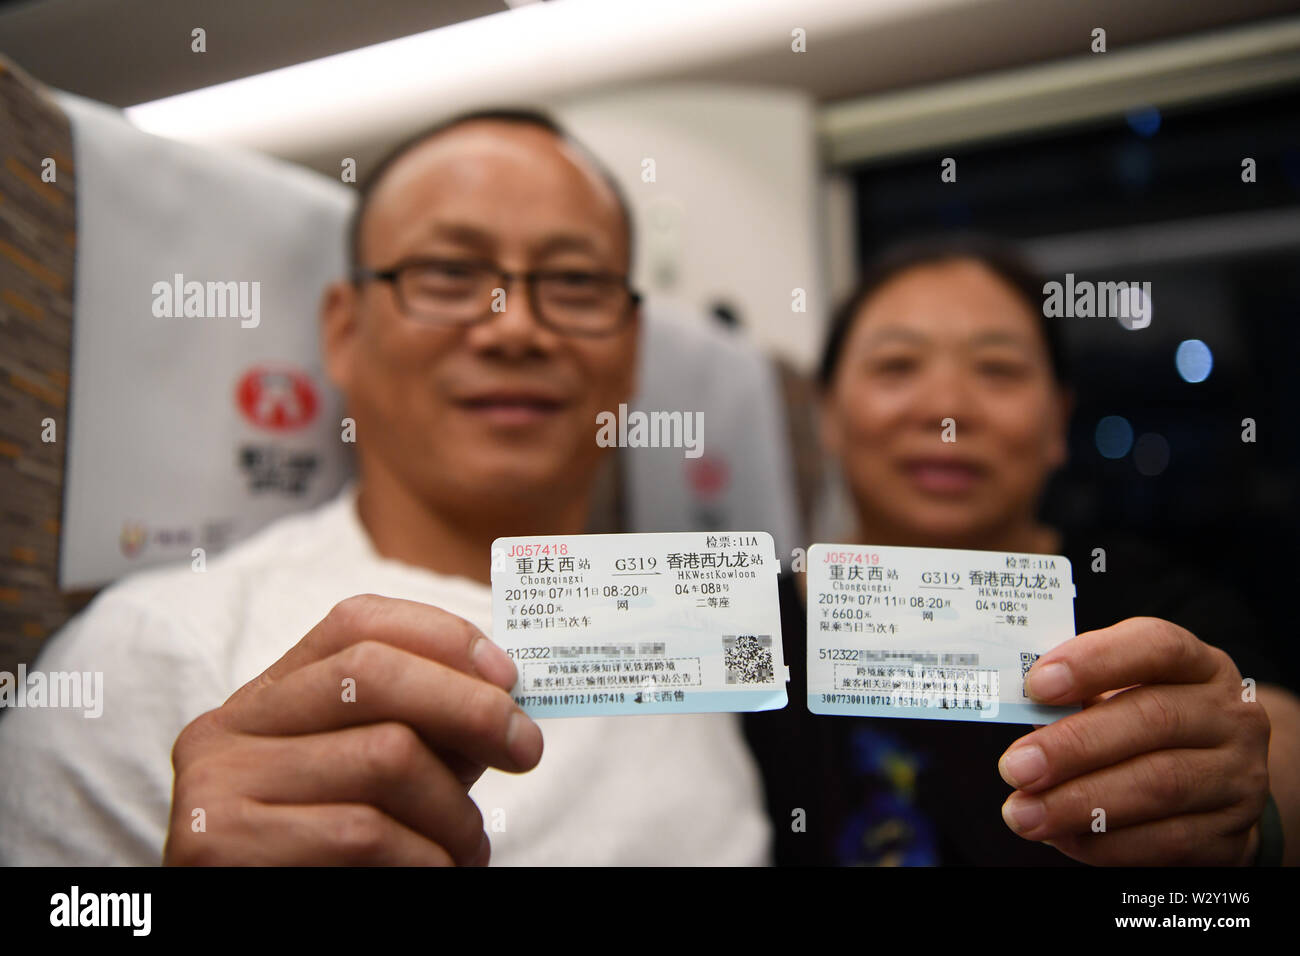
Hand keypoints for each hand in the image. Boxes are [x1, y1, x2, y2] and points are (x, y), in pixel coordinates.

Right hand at [163, 594, 542, 864]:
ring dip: (455, 810)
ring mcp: (217, 784)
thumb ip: (424, 730)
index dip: (443, 637)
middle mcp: (227, 729)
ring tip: (470, 849)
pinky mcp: (223, 844)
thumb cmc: (331, 863)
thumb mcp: (373, 779)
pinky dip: (426, 856)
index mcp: (264, 699)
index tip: (508, 679)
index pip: (357, 623)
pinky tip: (437, 873)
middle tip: (526, 749)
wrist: (254, 930)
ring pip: (384, 755)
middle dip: (468, 707)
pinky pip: (363, 832)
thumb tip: (504, 694)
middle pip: (370, 674)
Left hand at [997, 616, 1270, 864]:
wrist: (1218, 786)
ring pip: (1159, 786)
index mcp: (1198, 665)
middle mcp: (1228, 715)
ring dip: (1080, 803)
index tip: (1036, 686)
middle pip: (1153, 720)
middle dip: (1073, 746)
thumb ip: (1078, 696)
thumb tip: (1017, 708)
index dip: (1095, 662)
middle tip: (1015, 767)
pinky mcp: (1231, 833)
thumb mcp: (1122, 695)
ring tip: (1023, 812)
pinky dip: (1106, 842)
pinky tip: (1061, 835)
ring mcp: (1237, 775)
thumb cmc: (1147, 726)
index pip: (1157, 646)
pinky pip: (1167, 841)